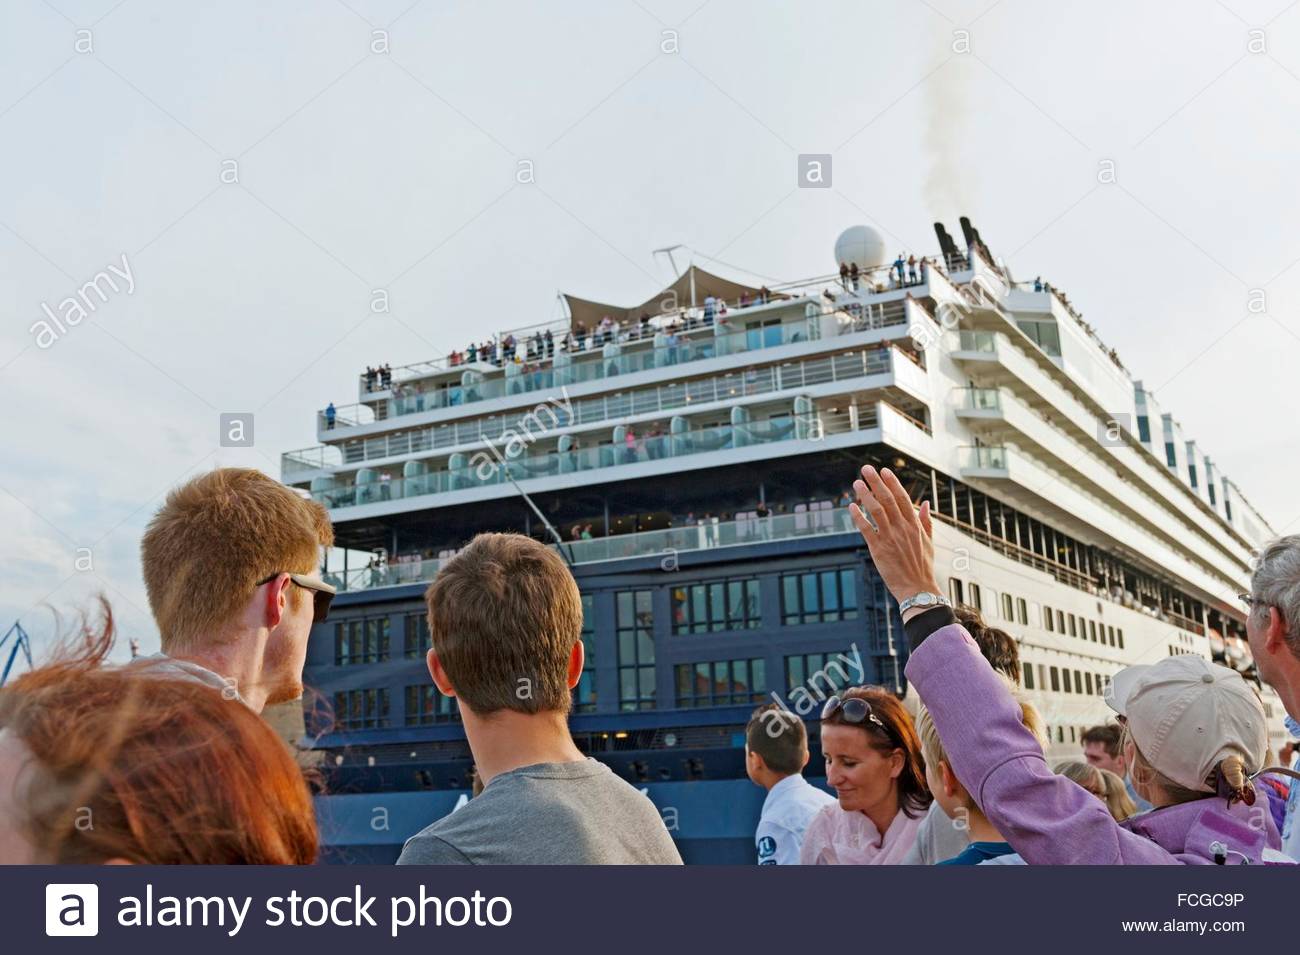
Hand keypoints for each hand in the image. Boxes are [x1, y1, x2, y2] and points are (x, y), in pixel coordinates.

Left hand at [848, 465, 940, 606]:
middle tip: (866, 469)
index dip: (893, 483)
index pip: (903, 498)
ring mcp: (890, 538)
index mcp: (915, 525)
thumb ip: (926, 521)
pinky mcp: (879, 549)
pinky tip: (851, 506)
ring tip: (857, 483)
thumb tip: (925, 502)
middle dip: (876, 482)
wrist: (918, 589)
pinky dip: (858, 516)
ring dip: (866, 495)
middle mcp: (902, 528)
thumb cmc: (923, 566)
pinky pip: (866, 529)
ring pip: (877, 510)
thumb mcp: (929, 542)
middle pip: (888, 499)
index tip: (884, 470)